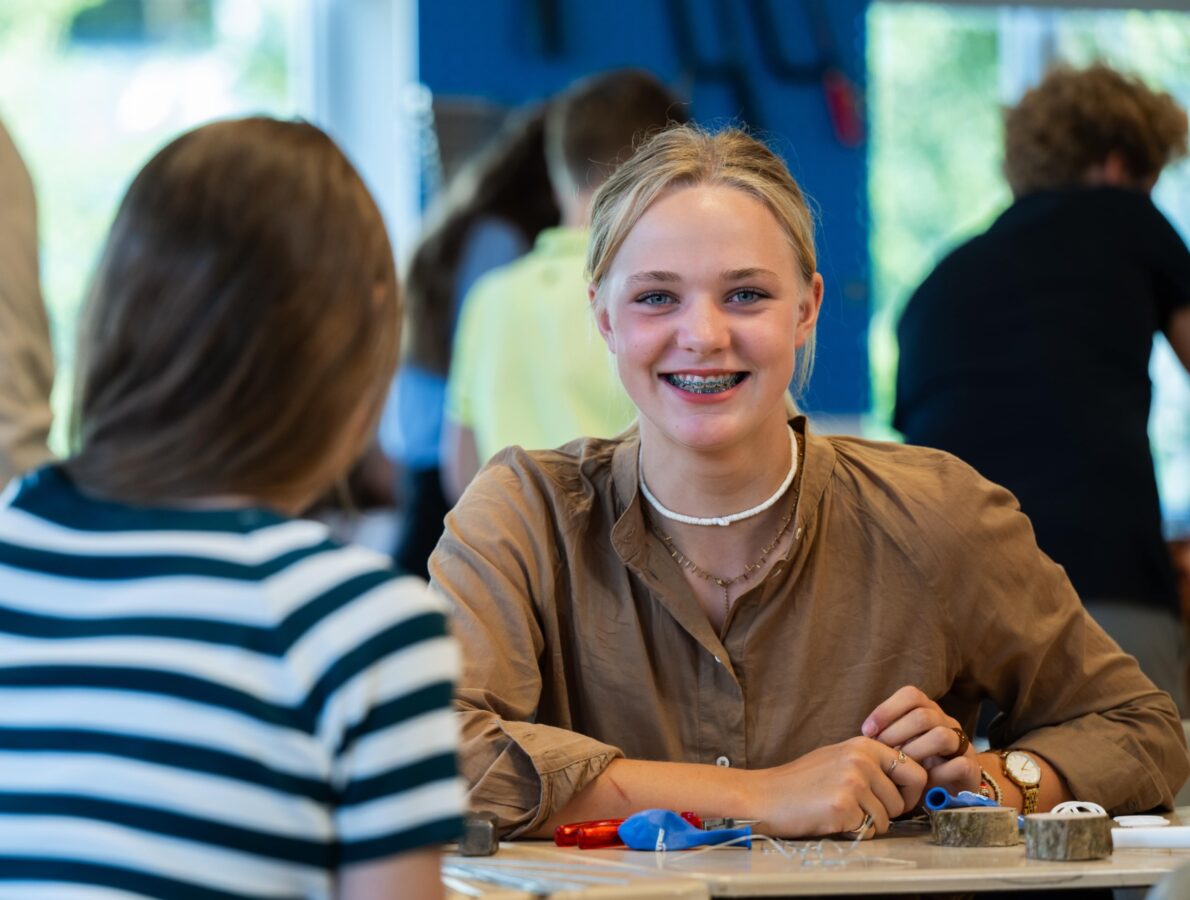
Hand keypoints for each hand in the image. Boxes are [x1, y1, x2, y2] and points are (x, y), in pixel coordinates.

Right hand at [744, 736, 926, 838]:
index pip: (913, 770)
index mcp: (863, 745)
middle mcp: (862, 760)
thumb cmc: (800, 781)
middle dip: (887, 812)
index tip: (898, 800)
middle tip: (862, 810)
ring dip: (868, 824)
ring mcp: (853, 783)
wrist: (764, 795)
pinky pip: (868, 830)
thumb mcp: (838, 757)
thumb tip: (906, 778)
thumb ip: (870, 762)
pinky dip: (853, 831)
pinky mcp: (843, 807)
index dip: (911, 792)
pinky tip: (831, 819)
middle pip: (902, 800)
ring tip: (840, 812)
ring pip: (886, 819)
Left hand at [861, 685, 978, 797]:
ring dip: (915, 751)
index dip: (886, 710)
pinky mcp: (972, 769)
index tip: (867, 731)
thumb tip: (864, 736)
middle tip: (882, 751)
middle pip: (923, 714)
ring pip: (942, 736)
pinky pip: (959, 765)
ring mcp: (962, 744)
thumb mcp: (899, 748)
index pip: (911, 695)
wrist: (951, 793)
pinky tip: (925, 782)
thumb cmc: (917, 766)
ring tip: (902, 766)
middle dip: (896, 733)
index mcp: (927, 711)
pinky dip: (938, 774)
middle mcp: (946, 722)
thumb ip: (885, 738)